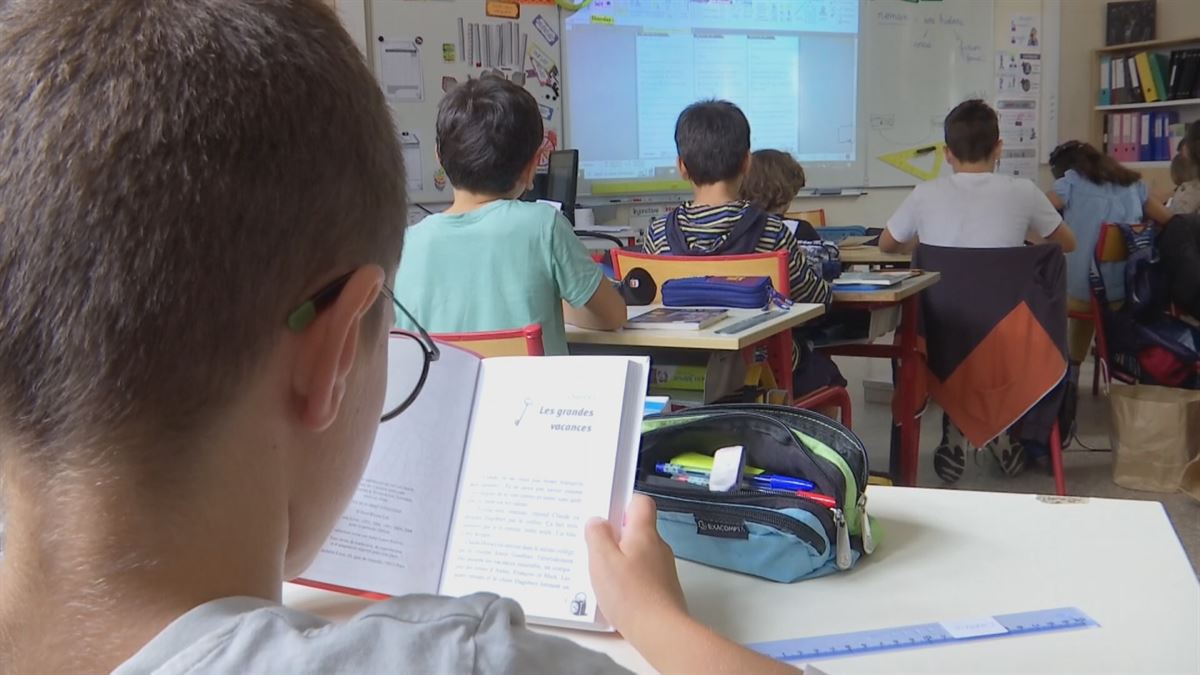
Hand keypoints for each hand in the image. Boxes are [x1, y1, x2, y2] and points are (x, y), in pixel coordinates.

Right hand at [584, 494, 686, 634]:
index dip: (624, 504)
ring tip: (600, 573)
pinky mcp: (664, 588)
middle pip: (637, 529)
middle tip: (593, 547)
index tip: (606, 516)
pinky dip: (629, 577)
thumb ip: (597, 536)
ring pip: (639, 553)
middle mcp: (658, 546)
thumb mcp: (602, 561)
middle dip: (616, 535)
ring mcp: (664, 568)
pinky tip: (615, 593)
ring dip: (621, 559)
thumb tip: (598, 521)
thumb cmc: (629, 593)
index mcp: (644, 533)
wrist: (661, 631)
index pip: (641, 502)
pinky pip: (643, 573)